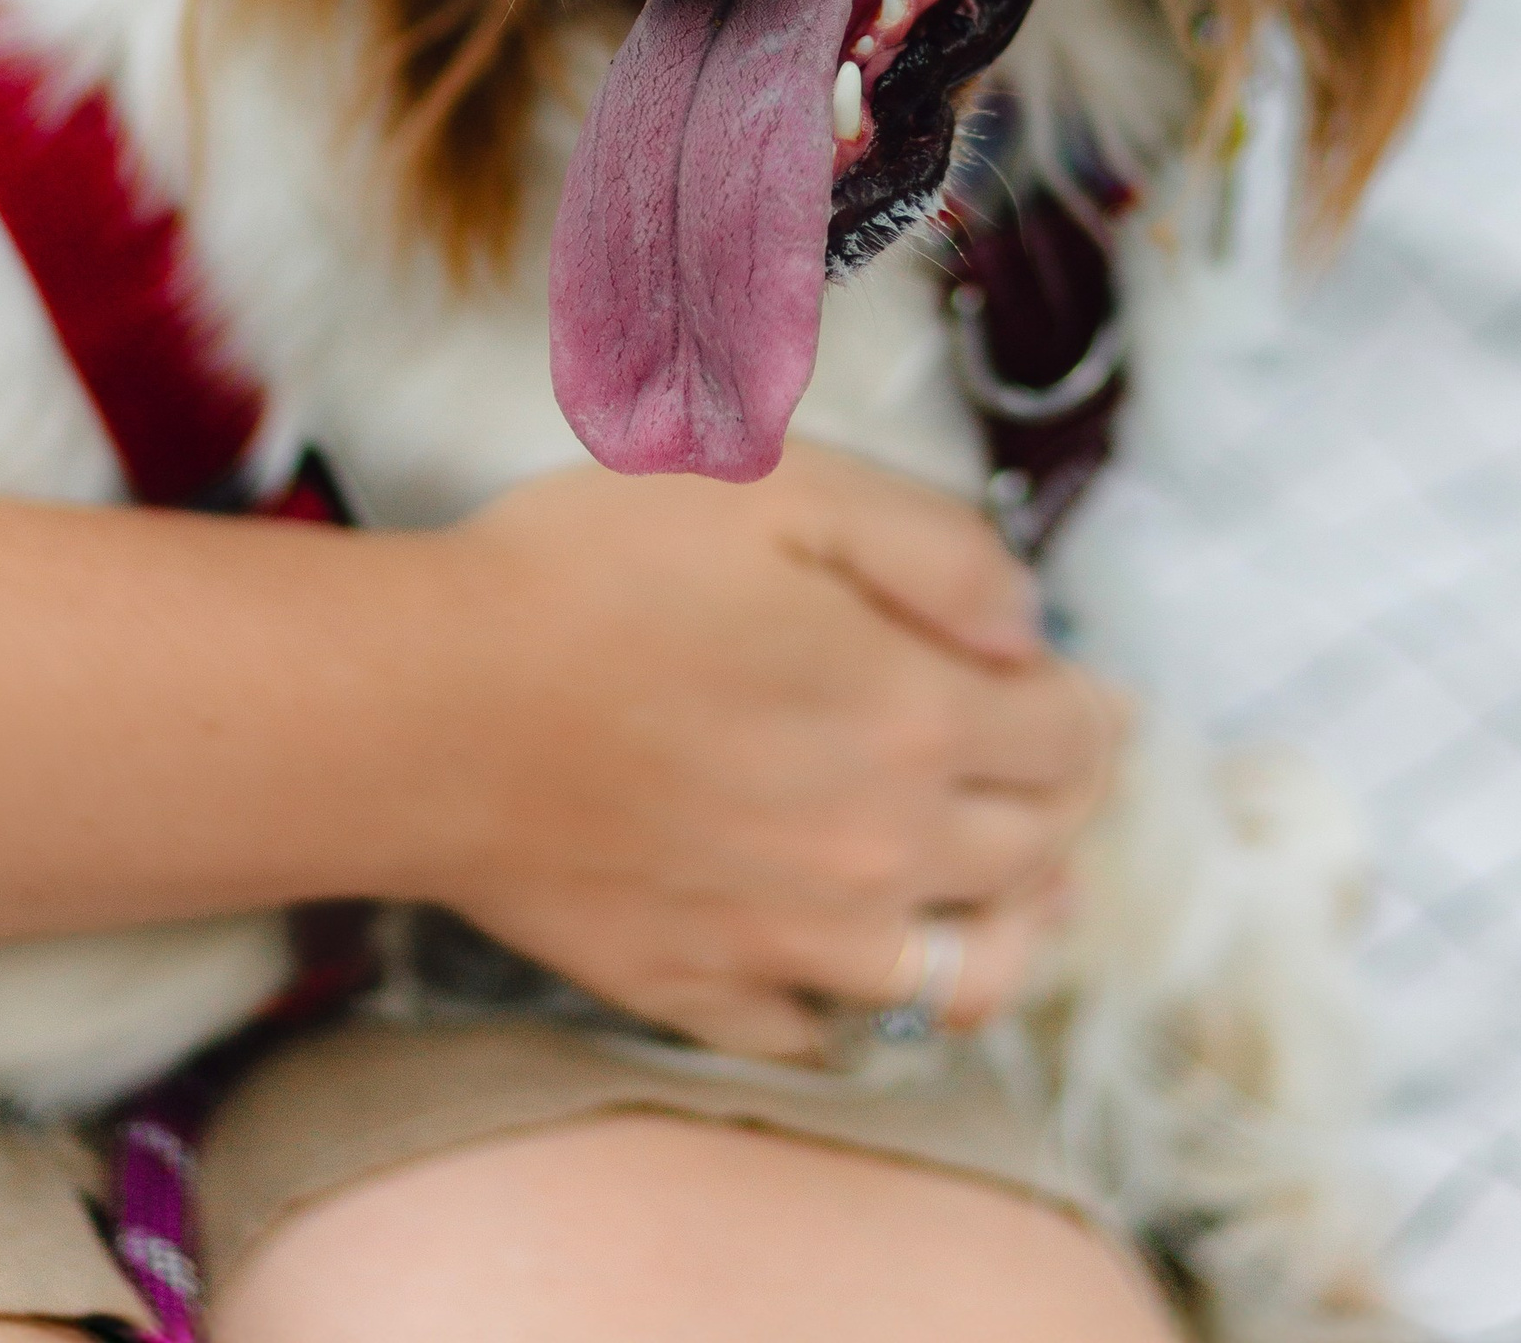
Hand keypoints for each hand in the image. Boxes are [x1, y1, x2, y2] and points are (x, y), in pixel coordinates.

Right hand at [409, 444, 1126, 1057]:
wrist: (428, 709)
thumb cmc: (598, 572)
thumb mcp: (788, 486)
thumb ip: (938, 549)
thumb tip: (1030, 625)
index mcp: (915, 720)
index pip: (1075, 739)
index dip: (1093, 703)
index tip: (1080, 682)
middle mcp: (880, 853)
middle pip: (1039, 855)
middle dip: (1067, 804)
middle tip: (1054, 763)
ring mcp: (792, 943)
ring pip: (964, 977)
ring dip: (1012, 926)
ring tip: (1013, 886)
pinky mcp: (700, 991)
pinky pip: (822, 1033)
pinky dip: (859, 1004)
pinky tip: (853, 957)